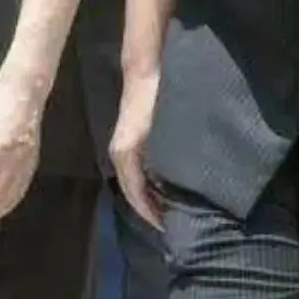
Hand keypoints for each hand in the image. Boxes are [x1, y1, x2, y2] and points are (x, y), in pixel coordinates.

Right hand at [110, 71, 162, 228]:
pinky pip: (140, 168)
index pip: (135, 196)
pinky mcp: (134, 137)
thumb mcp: (160, 133)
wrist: (146, 68)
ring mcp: (126, 145)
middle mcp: (121, 153)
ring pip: (137, 179)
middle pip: (134, 191)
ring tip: (174, 208)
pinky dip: (152, 180)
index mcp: (125, 155)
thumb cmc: (155, 99)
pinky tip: (170, 182)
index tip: (169, 229)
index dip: (150, 214)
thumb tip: (175, 190)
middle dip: (151, 209)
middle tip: (176, 224)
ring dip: (151, 195)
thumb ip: (163, 161)